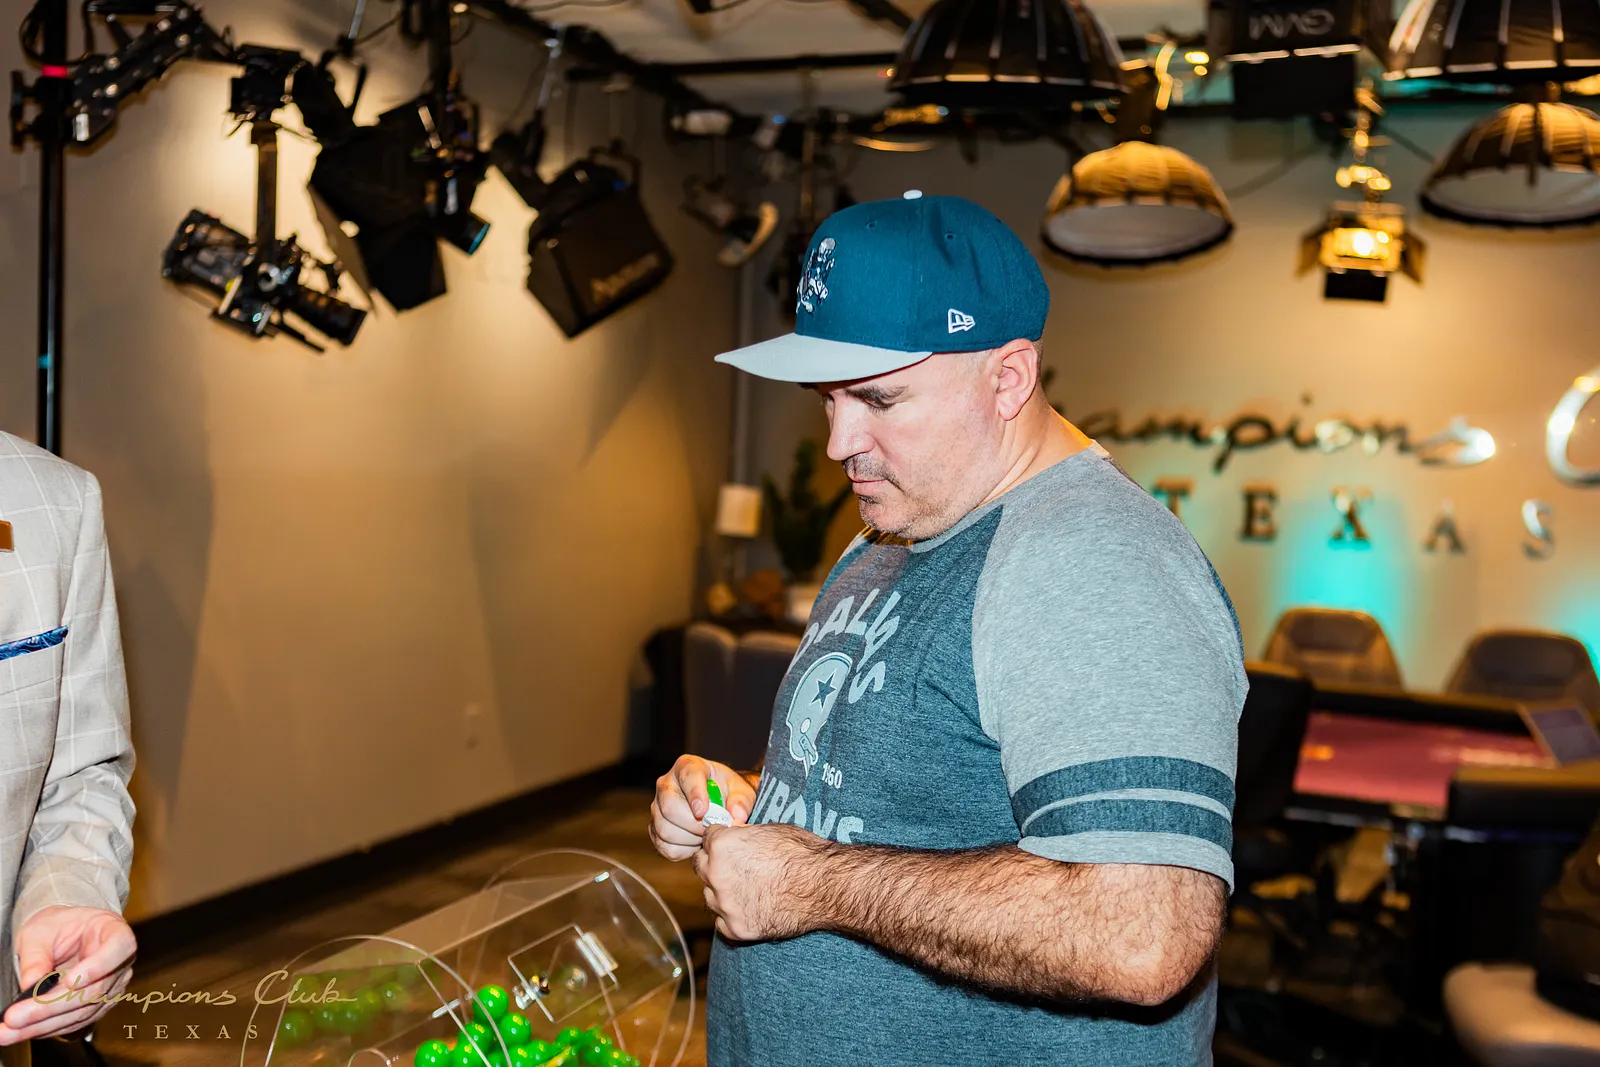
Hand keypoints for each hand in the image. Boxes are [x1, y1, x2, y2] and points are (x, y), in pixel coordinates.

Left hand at [0, 906, 135, 1044]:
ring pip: (82, 1012)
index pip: (120, 948)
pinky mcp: (97, 1006)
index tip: (69, 982)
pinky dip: (46, 1028)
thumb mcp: (40, 931)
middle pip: (94, 991)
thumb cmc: (59, 927)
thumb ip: (36, 955)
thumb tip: (30, 983)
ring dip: (43, 1025)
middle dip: (51, 1007)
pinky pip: (74, 1023)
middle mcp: (119, 963)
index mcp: (114, 932)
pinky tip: (23, 1031)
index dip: (99, 967)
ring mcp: (111, 987)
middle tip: (16, 1018)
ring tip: (9, 1031)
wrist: (64, 936)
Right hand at [649, 755, 757, 861]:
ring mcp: (657, 807)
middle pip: (669, 807)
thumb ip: (742, 800)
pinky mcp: (655, 828)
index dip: (695, 794)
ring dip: (690, 839)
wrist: (719, 805)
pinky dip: (683, 851)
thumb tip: (737, 815)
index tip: (704, 812)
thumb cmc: (728, 792)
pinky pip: (664, 846)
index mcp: (687, 766)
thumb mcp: (740, 791)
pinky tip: (696, 843)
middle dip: (693, 824)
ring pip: (665, 829)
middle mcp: (666, 784)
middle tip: (712, 829)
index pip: (687, 776)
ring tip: (706, 835)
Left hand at [693, 822, 830, 941]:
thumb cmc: (801, 853)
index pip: (706, 839)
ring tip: (748, 889)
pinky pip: (722, 922)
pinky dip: (732, 917)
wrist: (822, 886)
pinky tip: (751, 909)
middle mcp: (716, 874)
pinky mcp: (735, 929)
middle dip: (714, 864)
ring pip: (710, 896)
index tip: (730, 845)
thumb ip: (742, 835)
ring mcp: (724, 904)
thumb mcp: (768, 829)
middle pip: (701, 867)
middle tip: (735, 867)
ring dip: (722, 892)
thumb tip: (735, 835)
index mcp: (721, 845)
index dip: (720, 840)